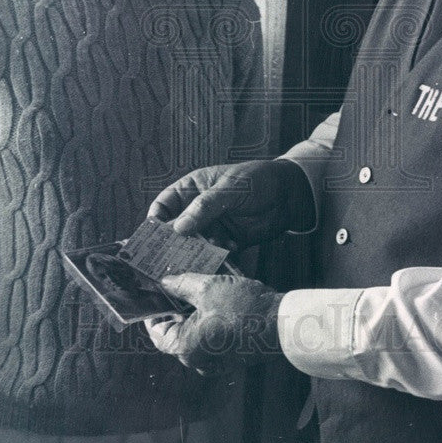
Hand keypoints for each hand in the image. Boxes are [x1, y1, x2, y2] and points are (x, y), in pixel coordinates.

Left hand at [145, 273, 283, 374]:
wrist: (281, 325)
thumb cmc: (243, 309)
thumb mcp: (208, 288)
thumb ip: (182, 284)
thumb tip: (164, 281)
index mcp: (186, 348)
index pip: (157, 332)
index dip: (153, 311)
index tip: (153, 293)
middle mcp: (198, 360)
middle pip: (177, 331)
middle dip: (177, 306)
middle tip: (176, 282)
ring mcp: (217, 360)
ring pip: (197, 332)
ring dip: (195, 310)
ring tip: (197, 284)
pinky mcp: (232, 355)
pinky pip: (214, 335)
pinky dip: (211, 318)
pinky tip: (217, 296)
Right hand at [148, 159, 313, 249]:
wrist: (289, 195)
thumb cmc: (257, 180)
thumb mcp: (229, 188)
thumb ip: (204, 207)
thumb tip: (177, 228)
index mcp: (192, 189)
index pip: (164, 205)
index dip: (156, 220)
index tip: (152, 237)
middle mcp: (197, 211)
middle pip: (175, 230)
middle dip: (171, 244)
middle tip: (166, 260)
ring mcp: (211, 228)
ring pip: (193, 246)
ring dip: (194, 255)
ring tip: (195, 262)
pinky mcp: (226, 243)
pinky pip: (213, 256)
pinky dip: (215, 258)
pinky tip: (225, 253)